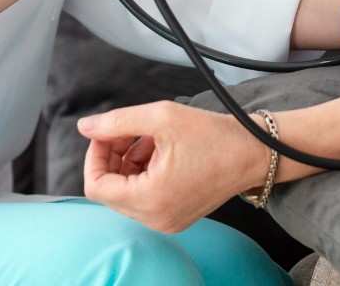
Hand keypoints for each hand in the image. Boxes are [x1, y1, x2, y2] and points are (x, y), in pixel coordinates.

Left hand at [79, 102, 270, 233]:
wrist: (254, 153)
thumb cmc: (215, 136)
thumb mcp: (162, 117)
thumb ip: (118, 122)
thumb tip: (85, 127)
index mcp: (149, 199)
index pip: (96, 186)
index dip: (95, 155)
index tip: (109, 132)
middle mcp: (155, 218)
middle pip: (110, 189)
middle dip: (113, 155)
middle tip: (132, 130)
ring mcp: (165, 221)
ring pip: (125, 192)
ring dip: (129, 162)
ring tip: (151, 138)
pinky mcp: (174, 217)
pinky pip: (144, 197)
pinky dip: (144, 173)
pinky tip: (161, 151)